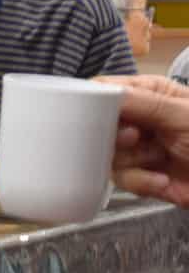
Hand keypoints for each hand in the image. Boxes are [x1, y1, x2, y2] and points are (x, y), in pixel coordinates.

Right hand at [97, 74, 188, 205]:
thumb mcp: (182, 114)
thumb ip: (142, 103)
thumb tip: (101, 91)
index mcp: (149, 95)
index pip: (105, 90)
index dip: (92, 101)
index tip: (93, 113)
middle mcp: (139, 121)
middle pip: (98, 127)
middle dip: (115, 138)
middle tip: (134, 139)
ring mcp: (140, 150)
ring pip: (107, 156)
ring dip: (133, 163)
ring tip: (159, 160)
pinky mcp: (143, 177)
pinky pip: (123, 180)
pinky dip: (142, 182)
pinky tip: (163, 179)